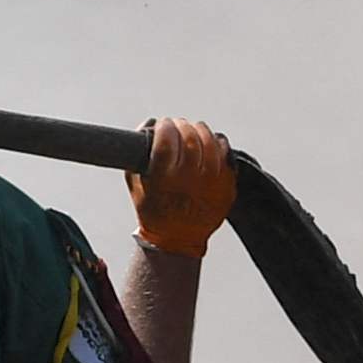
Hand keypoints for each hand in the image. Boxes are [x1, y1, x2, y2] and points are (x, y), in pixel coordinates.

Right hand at [129, 119, 236, 258]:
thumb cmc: (154, 210)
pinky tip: (209, 143)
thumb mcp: (135, 183)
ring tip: (192, 130)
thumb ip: (136, 153)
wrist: (178, 239)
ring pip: (210, 142)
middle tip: (176, 125)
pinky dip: (217, 142)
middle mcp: (189, 182)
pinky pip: (226, 153)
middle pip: (190, 139)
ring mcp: (211, 184)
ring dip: (199, 130)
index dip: (165, 127)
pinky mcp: (227, 186)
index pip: (167, 142)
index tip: (163, 124)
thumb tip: (149, 123)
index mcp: (163, 182)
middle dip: (181, 126)